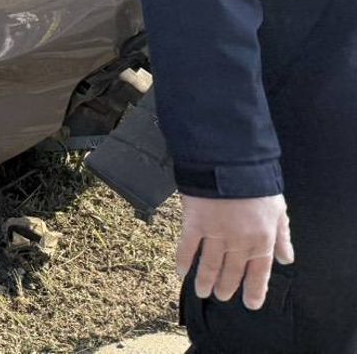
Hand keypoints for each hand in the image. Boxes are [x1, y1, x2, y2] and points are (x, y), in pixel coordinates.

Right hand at [177, 193, 293, 309]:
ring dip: (205, 280)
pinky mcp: (194, 223)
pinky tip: (181, 272)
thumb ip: (282, 237)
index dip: (254, 290)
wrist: (230, 163)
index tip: (250, 304)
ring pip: (209, 265)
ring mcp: (215, 235)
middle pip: (231, 271)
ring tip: (202, 292)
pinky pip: (188, 247)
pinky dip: (184, 260)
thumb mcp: (278, 211)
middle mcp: (238, 243)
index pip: (259, 273)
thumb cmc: (257, 184)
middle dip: (226, 287)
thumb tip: (286, 259)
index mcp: (261, 241)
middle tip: (221, 296)